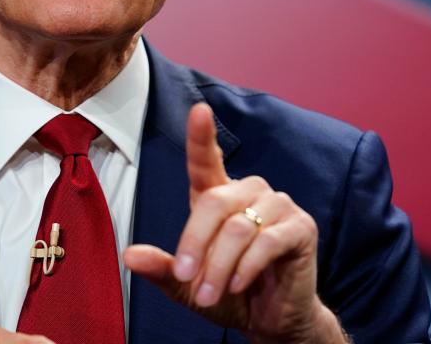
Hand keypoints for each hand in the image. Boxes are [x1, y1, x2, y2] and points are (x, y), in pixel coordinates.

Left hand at [124, 103, 345, 342]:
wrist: (272, 321)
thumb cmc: (228, 294)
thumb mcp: (187, 285)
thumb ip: (163, 268)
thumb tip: (130, 255)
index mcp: (219, 195)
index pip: (207, 159)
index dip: (202, 135)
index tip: (199, 110)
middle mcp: (249, 191)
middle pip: (214, 203)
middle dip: (195, 244)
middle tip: (186, 279)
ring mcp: (277, 205)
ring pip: (238, 227)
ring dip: (220, 266)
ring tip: (208, 295)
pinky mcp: (301, 227)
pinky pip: (267, 241)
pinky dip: (246, 267)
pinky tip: (238, 286)